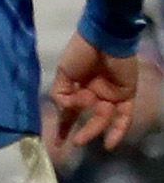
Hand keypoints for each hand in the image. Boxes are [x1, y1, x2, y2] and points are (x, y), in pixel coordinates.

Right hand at [50, 32, 142, 150]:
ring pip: (103, 118)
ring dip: (93, 130)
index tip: (56, 142)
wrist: (104, 38)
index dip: (63, 125)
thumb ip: (61, 94)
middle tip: (74, 142)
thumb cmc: (81, 52)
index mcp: (78, 87)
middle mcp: (95, 93)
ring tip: (80, 138)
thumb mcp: (63, 73)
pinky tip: (109, 144)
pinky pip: (124, 116)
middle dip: (80, 131)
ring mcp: (111, 95)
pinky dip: (118, 130)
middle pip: (88, 117)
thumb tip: (67, 111)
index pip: (71, 110)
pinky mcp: (126, 95)